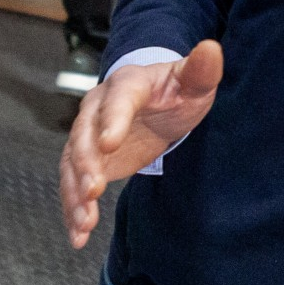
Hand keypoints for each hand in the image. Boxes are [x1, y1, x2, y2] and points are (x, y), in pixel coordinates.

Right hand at [59, 40, 221, 247]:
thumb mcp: (194, 82)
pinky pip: (73, 183)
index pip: (117, 100)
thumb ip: (201, 70)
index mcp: (127, 85)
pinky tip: (79, 235)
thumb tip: (211, 48)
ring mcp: (89, 135)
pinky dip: (73, 208)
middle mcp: (98, 108)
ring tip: (84, 222)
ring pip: (72, 163)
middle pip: (83, 133)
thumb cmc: (177, 90)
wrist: (158, 103)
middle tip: (93, 189)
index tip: (110, 144)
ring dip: (75, 192)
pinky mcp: (88, 161)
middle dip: (85, 162)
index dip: (112, 120)